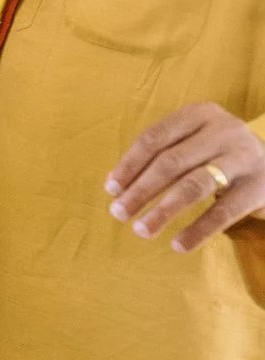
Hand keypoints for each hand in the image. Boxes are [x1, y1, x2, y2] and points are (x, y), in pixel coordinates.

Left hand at [107, 102, 264, 252]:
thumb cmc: (219, 155)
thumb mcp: (194, 144)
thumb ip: (159, 157)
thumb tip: (115, 186)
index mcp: (200, 113)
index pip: (154, 138)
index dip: (129, 165)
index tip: (110, 189)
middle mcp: (224, 130)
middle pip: (171, 162)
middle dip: (140, 190)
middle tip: (118, 213)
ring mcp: (244, 157)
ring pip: (194, 185)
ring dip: (163, 211)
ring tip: (141, 230)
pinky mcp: (260, 187)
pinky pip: (224, 212)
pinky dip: (198, 230)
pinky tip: (178, 245)